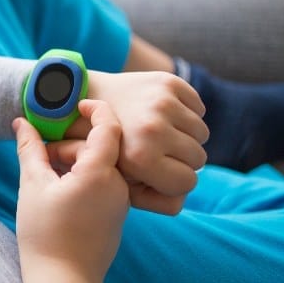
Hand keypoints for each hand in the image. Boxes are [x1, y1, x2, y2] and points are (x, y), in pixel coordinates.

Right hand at [14, 99, 128, 282]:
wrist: (63, 280)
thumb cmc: (45, 233)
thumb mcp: (32, 185)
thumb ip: (30, 149)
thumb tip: (21, 122)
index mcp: (100, 172)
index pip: (108, 125)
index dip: (93, 109)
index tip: (73, 106)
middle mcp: (118, 184)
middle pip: (99, 148)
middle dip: (69, 146)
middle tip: (41, 157)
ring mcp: (120, 201)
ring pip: (100, 167)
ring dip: (75, 164)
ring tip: (47, 178)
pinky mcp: (116, 215)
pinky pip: (103, 185)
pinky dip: (83, 179)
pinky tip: (59, 192)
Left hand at [67, 71, 208, 214]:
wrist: (81, 97)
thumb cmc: (103, 146)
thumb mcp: (120, 182)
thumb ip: (155, 200)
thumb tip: (181, 199)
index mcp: (139, 157)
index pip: (188, 182)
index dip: (173, 181)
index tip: (157, 172)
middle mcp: (152, 129)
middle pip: (199, 158)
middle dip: (181, 158)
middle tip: (156, 151)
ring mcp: (162, 102)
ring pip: (202, 133)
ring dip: (184, 136)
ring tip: (156, 132)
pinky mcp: (169, 83)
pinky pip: (199, 109)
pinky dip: (186, 113)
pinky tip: (160, 114)